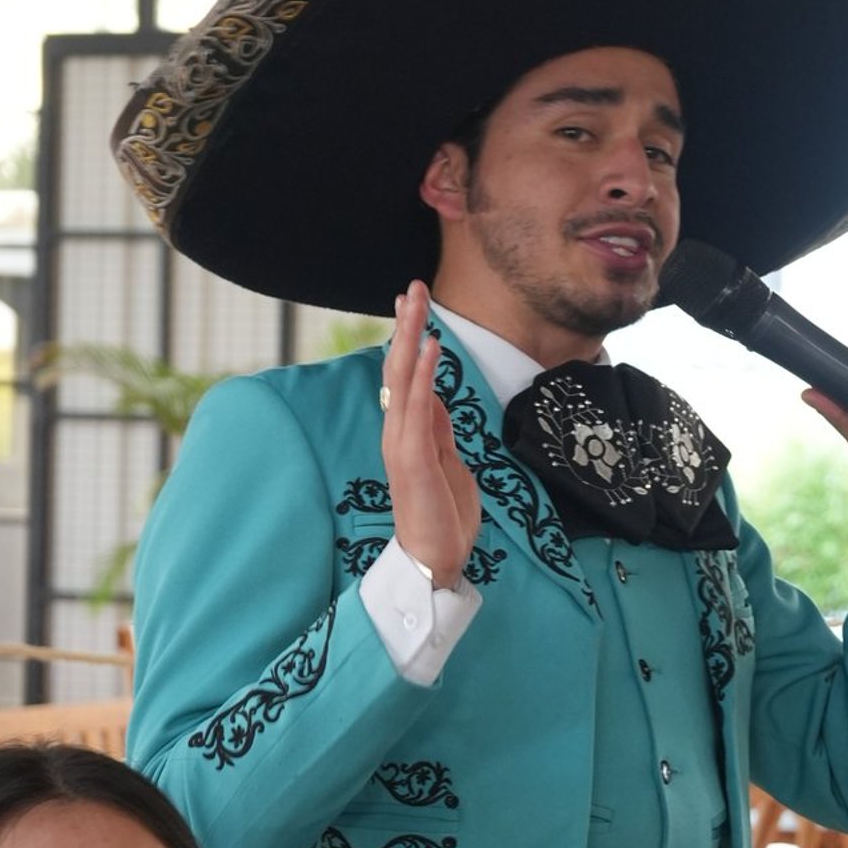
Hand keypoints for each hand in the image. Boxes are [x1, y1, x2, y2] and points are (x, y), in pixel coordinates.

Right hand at [383, 280, 482, 583]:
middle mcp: (399, 431)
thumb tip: (433, 396)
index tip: (414, 304)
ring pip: (402, 378)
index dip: (410, 338)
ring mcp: (402, 443)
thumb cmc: (444, 516)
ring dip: (411, 337)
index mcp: (409, 431)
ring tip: (415, 301)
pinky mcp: (412, 459)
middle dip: (407, 325)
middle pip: (399, 367)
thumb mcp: (448, 461)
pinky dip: (422, 375)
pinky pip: (416, 409)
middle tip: (413, 286)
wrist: (436, 561)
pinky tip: (431, 347)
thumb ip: (438, 429)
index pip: (405, 375)